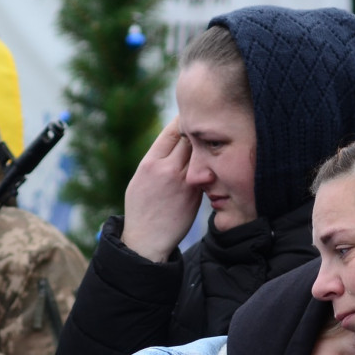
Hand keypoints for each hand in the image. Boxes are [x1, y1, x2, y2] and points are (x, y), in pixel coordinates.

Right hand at [122, 117, 202, 261]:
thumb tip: (172, 143)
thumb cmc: (141, 207)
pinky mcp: (196, 196)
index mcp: (151, 163)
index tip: (191, 116)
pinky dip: (209, 166)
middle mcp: (168, 170)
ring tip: (214, 141)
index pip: (172, 132)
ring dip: (207, 148)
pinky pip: (205, 174)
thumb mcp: (141, 178)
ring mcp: (184, 183)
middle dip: (198, 132)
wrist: (147, 239)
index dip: (183, 122)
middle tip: (208, 124)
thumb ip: (157, 160)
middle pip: (190, 140)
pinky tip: (213, 162)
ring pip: (201, 156)